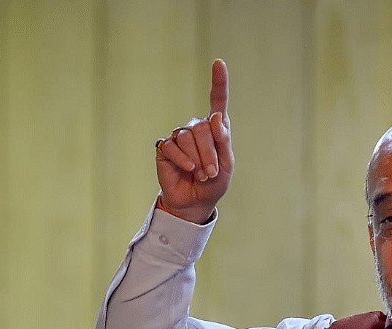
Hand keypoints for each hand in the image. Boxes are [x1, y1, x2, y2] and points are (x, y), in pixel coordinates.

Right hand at [155, 59, 232, 223]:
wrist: (194, 202)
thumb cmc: (213, 183)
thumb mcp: (227, 165)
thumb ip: (223, 141)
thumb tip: (214, 118)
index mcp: (215, 129)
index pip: (217, 101)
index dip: (218, 82)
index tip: (219, 63)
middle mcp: (196, 128)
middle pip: (203, 127)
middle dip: (210, 152)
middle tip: (212, 172)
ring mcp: (179, 136)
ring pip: (189, 137)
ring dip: (199, 159)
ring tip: (201, 173)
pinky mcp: (165, 147)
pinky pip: (173, 147)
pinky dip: (183, 160)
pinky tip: (188, 169)